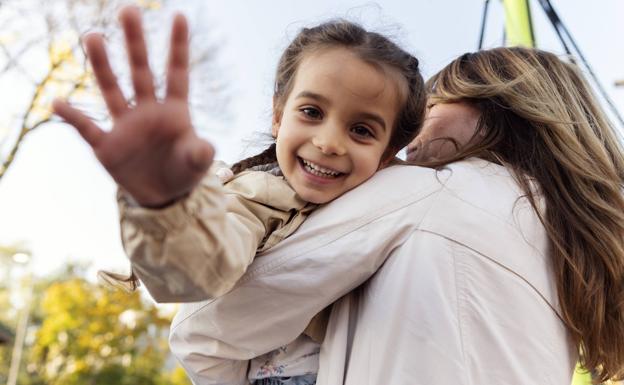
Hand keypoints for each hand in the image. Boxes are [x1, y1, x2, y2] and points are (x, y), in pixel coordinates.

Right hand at [53, 6, 213, 206]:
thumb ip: (200, 154)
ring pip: (112, 89)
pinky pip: (87, 128)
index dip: (178, 47)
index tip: (179, 16)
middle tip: (129, 11)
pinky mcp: (107, 145)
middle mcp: (148, 111)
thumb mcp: (196, 164)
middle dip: (135, 43)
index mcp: (174, 111)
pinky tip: (57, 101)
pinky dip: (73, 117)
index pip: (177, 73)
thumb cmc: (183, 172)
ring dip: (103, 65)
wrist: (163, 197)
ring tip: (93, 36)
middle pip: (141, 72)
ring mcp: (125, 126)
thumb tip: (205, 148)